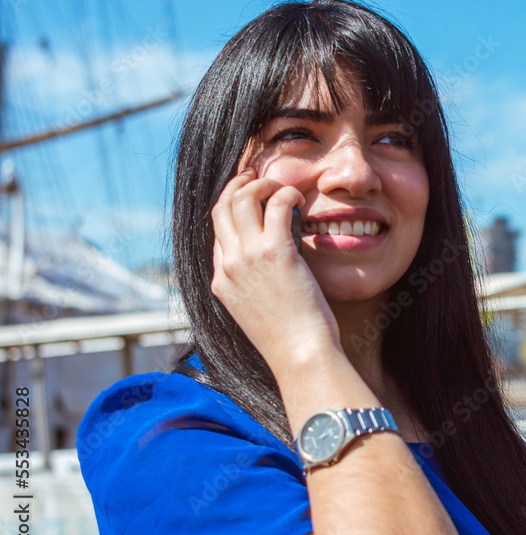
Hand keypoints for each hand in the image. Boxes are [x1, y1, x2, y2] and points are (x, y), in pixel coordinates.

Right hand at [210, 168, 343, 376]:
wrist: (300, 356)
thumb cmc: (290, 341)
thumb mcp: (258, 313)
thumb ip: (255, 287)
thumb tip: (269, 272)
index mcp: (220, 282)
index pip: (216, 233)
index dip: (230, 209)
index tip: (248, 198)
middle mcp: (228, 266)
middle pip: (220, 208)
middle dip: (237, 186)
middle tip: (258, 178)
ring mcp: (248, 258)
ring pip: (241, 199)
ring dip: (261, 184)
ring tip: (280, 186)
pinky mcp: (276, 253)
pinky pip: (276, 205)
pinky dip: (286, 193)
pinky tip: (299, 198)